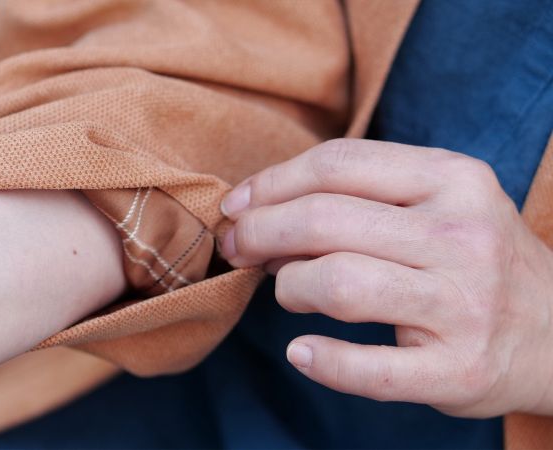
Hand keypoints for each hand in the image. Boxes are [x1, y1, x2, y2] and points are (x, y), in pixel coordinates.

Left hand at [220, 139, 552, 417]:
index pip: (337, 164)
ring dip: (289, 288)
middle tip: (240, 248)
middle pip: (323, 220)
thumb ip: (361, 196)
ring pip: (336, 283)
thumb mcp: (439, 203)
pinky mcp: (458, 370)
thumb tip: (259, 210)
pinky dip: (322, 361)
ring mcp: (464, 306)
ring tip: (289, 292)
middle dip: (260, 233)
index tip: (237, 205)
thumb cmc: (474, 257)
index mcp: (454, 179)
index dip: (270, 183)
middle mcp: (463, 235)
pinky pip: (368, 369)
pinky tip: (303, 352)